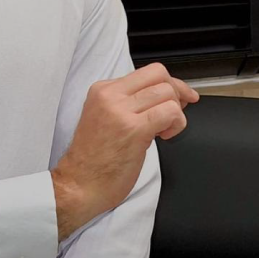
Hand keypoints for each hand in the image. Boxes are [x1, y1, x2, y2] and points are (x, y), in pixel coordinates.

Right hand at [51, 62, 198, 239]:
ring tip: (164, 130)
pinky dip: (176, 123)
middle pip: (159, 75)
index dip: (170, 83)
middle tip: (176, 113)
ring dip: (176, 112)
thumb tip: (161, 96)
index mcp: (103, 90)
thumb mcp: (106, 117)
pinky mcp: (134, 129)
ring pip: (167, 92)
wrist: (78, 185)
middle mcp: (111, 95)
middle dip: (177, 92)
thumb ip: (128, 103)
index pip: (147, 72)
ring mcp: (121, 111)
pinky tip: (164, 136)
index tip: (180, 95)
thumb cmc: (94, 159)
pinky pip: (169, 112)